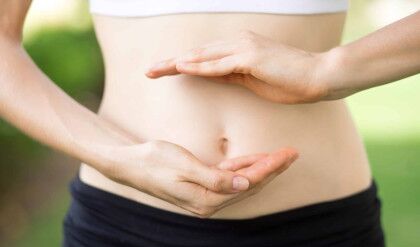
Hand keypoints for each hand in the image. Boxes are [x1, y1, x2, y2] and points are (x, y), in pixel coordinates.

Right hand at [100, 140, 297, 217]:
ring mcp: (206, 195)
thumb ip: (215, 178)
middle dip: (272, 168)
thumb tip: (245, 186)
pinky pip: (229, 177)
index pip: (247, 184)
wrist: (130, 165)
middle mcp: (209, 202)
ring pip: (242, 181)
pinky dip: (243, 167)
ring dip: (260, 167)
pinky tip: (254, 159)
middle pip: (250, 185)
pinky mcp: (202, 185)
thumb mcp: (184, 166)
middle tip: (292, 154)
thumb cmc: (154, 162)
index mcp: (207, 200)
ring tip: (280, 155)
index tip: (286, 154)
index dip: (269, 168)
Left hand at [145, 30, 331, 103]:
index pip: (203, 57)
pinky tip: (182, 68)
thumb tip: (211, 76)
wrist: (318, 76)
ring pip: (204, 56)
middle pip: (197, 54)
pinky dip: (200, 67)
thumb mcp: (252, 80)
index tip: (161, 72)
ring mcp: (244, 48)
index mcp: (238, 49)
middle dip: (171, 62)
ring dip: (178, 63)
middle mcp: (238, 44)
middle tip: (149, 70)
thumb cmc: (287, 80)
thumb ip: (230, 75)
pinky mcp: (251, 57)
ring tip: (156, 69)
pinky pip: (220, 64)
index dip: (181, 64)